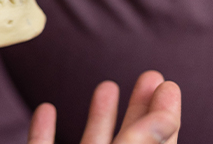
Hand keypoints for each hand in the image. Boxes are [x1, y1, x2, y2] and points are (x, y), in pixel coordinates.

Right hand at [28, 71, 180, 143]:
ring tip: (109, 85)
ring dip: (100, 115)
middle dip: (140, 107)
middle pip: (129, 141)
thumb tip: (168, 117)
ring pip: (90, 143)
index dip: (165, 116)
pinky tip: (46, 109)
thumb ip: (139, 143)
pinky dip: (43, 131)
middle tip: (151, 76)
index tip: (169, 85)